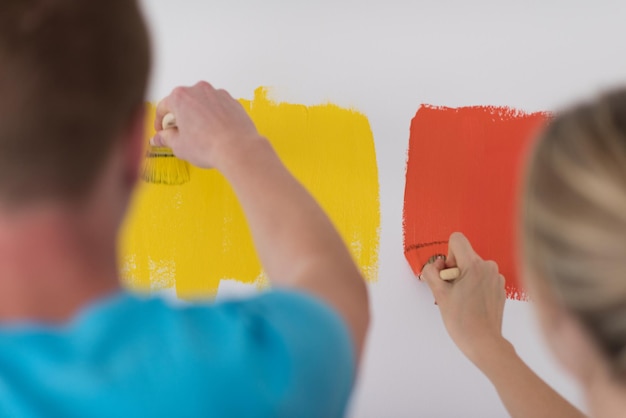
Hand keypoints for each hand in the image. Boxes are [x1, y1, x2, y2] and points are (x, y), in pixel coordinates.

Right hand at [151, 82, 262, 169]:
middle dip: (180, 117)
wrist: (238, 148)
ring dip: (198, 116)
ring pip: (202, 103)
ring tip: (200, 135)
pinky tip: (214, 132)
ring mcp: (218, 94)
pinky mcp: (232, 101)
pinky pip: (218, 107)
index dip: (160, 121)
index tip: (162, 130)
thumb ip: (166, 138)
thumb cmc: (210, 145)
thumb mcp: (179, 145)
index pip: (163, 106)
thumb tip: (160, 138)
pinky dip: (214, 117)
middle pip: (183, 102)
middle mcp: (199, 90)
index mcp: (181, 97)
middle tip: (180, 134)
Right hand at [421, 232, 507, 366]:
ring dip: (464, 279)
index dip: (447, 255)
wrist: (483, 343)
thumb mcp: (439, 293)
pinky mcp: (499, 288)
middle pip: (464, 255)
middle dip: (454, 270)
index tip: (449, 274)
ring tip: (462, 300)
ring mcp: (496, 278)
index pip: (457, 239)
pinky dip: (474, 286)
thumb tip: (436, 266)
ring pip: (472, 267)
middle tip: (452, 292)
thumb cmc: (462, 321)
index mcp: (474, 265)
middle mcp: (489, 267)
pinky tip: (472, 304)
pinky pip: (481, 278)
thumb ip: (431, 272)